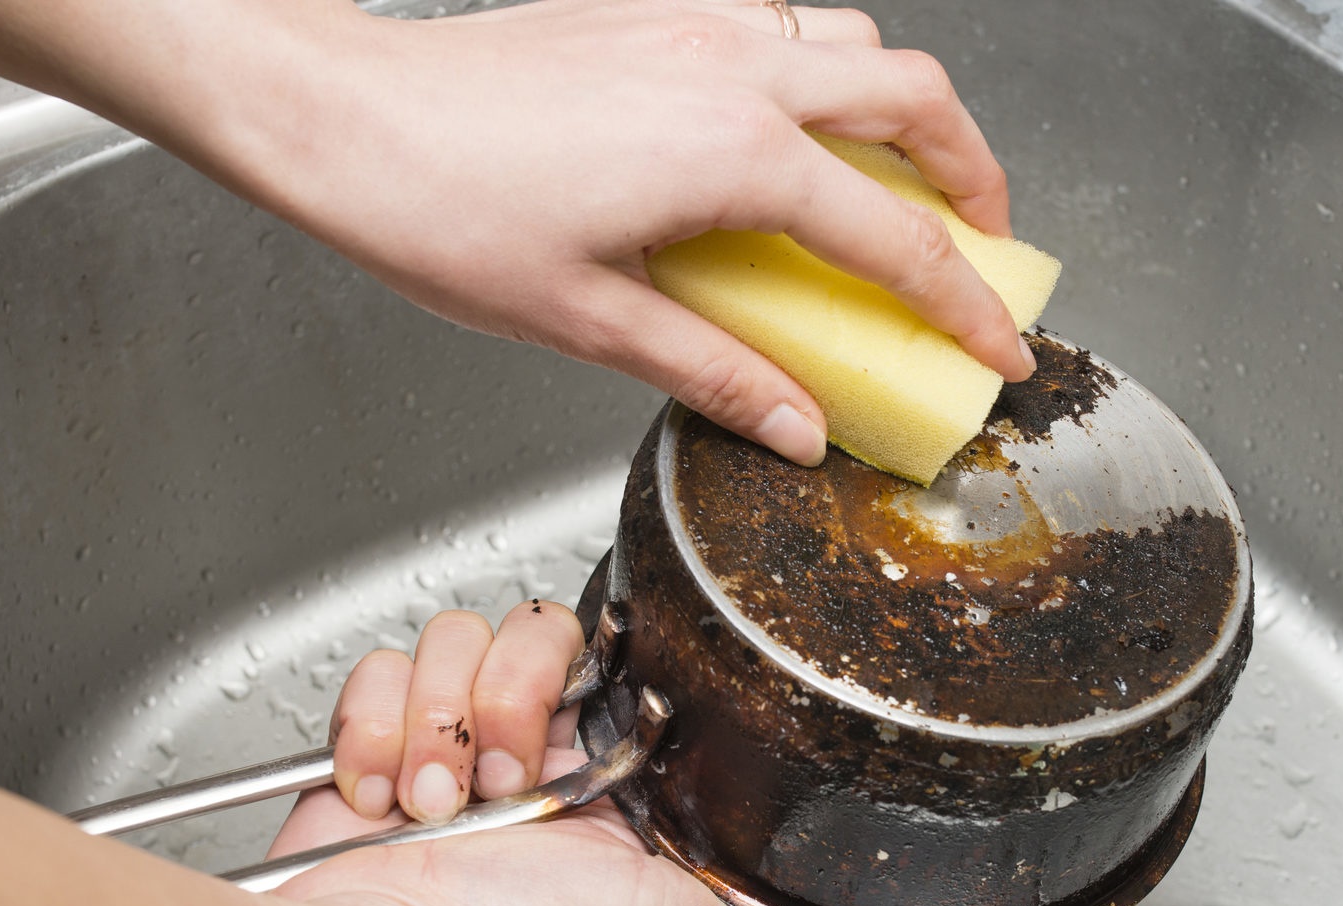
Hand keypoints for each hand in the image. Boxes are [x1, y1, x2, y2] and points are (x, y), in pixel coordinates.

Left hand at [210, 0, 1028, 467]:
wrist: (343, 114)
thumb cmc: (438, 210)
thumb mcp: (586, 320)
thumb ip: (712, 372)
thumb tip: (794, 426)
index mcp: (733, 154)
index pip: (894, 238)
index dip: (962, 303)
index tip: (999, 345)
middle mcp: (731, 68)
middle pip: (915, 96)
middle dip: (974, 169)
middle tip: (982, 240)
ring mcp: (693, 23)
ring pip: (852, 38)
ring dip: (900, 106)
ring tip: (898, 178)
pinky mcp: (649, 9)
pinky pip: (776, 20)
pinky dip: (818, 68)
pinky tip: (784, 129)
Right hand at [265, 602, 729, 905]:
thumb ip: (717, 841)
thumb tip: (749, 805)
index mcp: (593, 770)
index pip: (602, 658)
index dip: (579, 674)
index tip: (565, 725)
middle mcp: (522, 744)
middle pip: (529, 631)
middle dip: (509, 695)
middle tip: (502, 776)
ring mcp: (445, 736)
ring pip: (452, 640)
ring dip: (438, 722)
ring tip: (435, 802)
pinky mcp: (371, 737)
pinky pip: (377, 673)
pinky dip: (374, 732)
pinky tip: (382, 799)